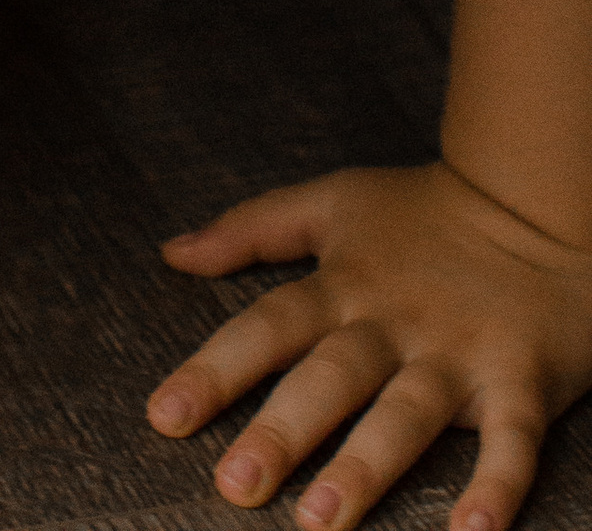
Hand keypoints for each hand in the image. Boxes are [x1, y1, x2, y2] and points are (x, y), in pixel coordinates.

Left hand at [149, 159, 591, 528]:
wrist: (535, 200)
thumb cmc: (422, 212)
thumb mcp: (331, 204)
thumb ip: (250, 229)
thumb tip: (173, 253)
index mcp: (344, 285)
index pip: (267, 327)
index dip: (215, 369)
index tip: (164, 416)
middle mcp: (394, 322)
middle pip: (331, 377)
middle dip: (283, 430)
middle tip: (235, 486)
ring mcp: (458, 352)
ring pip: (407, 413)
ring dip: (366, 465)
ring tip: (322, 518)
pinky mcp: (521, 378)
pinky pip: (512, 440)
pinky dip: (496, 485)